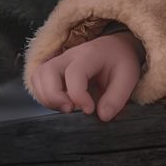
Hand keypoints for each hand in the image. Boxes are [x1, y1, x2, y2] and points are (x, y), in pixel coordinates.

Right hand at [28, 32, 143, 121]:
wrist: (115, 48)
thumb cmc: (120, 61)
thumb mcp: (128, 77)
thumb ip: (117, 98)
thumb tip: (102, 116)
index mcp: (90, 54)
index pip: (74, 73)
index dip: (78, 96)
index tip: (89, 110)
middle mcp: (70, 55)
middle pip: (47, 71)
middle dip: (54, 96)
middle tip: (71, 109)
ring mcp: (59, 60)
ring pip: (38, 75)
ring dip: (46, 96)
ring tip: (66, 107)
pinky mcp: (54, 68)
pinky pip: (37, 79)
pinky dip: (43, 95)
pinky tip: (61, 103)